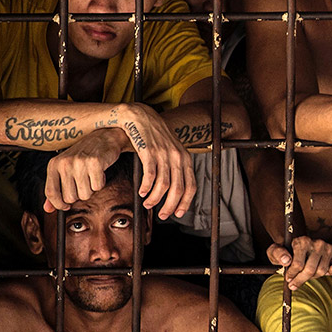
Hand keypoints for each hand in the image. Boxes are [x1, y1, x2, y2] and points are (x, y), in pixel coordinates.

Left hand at [43, 128, 130, 213]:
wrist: (104, 137)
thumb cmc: (84, 154)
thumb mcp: (65, 168)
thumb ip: (55, 188)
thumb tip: (48, 208)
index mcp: (54, 164)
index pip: (51, 193)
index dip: (59, 204)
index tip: (65, 206)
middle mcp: (65, 163)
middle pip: (70, 197)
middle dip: (79, 194)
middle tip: (83, 183)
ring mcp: (80, 163)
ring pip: (85, 194)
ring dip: (91, 189)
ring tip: (91, 176)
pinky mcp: (95, 163)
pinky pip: (98, 186)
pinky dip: (101, 182)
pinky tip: (99, 172)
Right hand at [105, 104, 197, 220]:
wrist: (140, 117)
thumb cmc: (155, 136)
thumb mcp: (171, 150)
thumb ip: (175, 166)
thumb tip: (175, 189)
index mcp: (185, 158)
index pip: (191, 186)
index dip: (185, 203)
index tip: (178, 213)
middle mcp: (177, 157)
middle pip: (178, 189)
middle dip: (170, 206)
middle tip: (162, 215)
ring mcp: (164, 154)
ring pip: (163, 185)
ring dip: (154, 199)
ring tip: (147, 204)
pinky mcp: (149, 151)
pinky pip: (150, 175)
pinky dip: (145, 187)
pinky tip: (141, 192)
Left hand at [267, 236, 331, 290]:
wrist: (298, 247)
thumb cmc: (286, 252)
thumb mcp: (274, 252)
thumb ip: (276, 253)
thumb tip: (286, 260)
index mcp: (302, 241)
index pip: (298, 264)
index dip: (292, 274)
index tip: (288, 278)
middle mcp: (317, 243)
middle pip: (310, 270)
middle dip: (301, 279)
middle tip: (294, 284)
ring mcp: (329, 248)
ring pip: (322, 271)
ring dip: (313, 277)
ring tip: (307, 273)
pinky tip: (324, 270)